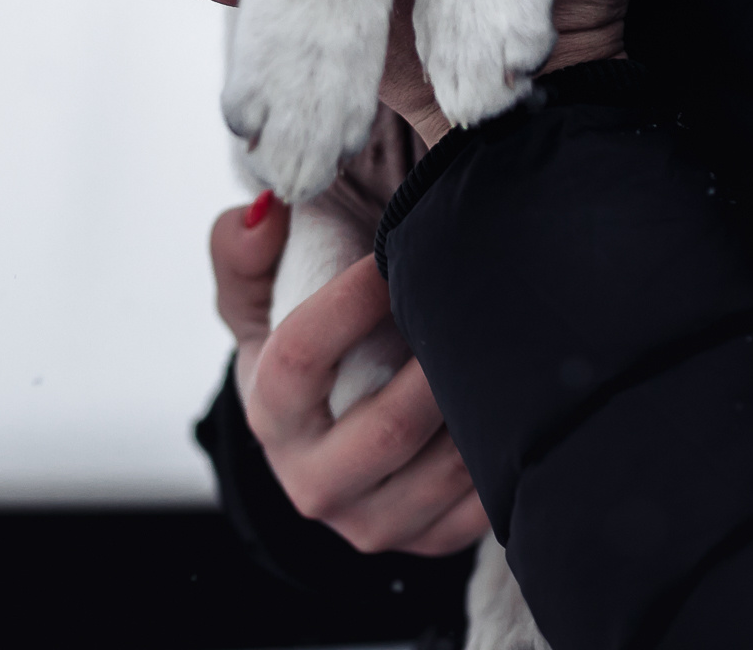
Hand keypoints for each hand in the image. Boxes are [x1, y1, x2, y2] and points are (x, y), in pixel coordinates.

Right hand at [211, 191, 489, 555]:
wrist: (320, 436)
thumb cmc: (294, 348)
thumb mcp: (253, 300)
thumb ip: (241, 249)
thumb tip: (263, 213)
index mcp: (270, 417)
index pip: (300, 361)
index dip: (347, 304)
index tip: (390, 257)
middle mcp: (316, 484)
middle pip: (389, 428)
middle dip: (437, 362)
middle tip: (473, 301)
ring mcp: (375, 523)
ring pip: (446, 467)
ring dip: (479, 401)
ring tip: (501, 339)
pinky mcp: (428, 541)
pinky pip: (481, 502)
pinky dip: (502, 446)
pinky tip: (511, 395)